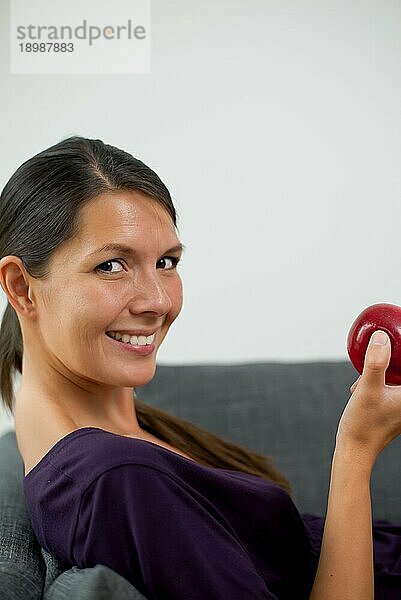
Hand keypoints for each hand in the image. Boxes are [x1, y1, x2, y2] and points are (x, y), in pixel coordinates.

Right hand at [337, 330, 400, 465]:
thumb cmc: (363, 424)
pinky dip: (379, 380)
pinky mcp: (395, 408)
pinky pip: (390, 385)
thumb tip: (381, 337)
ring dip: (383, 370)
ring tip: (366, 377)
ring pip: (396, 377)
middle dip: (392, 359)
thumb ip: (376, 362)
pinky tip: (362, 385)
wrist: (355, 450)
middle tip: (382, 346)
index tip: (396, 339)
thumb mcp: (368, 389)